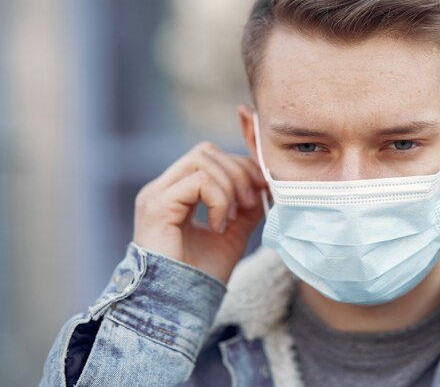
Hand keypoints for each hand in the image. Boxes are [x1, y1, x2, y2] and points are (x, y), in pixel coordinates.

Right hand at [133, 142, 266, 283]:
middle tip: (249, 204)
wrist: (175, 307)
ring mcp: (156, 194)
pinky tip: (218, 226)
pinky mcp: (157, 205)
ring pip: (203, 159)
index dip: (240, 167)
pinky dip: (219, 200)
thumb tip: (264, 187)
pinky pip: (200, 181)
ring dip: (230, 186)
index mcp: (175, 193)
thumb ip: (244, 210)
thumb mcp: (230, 236)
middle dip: (238, 172)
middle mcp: (162, 188)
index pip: (209, 157)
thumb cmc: (197, 277)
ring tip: (232, 218)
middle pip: (206, 151)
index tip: (258, 193)